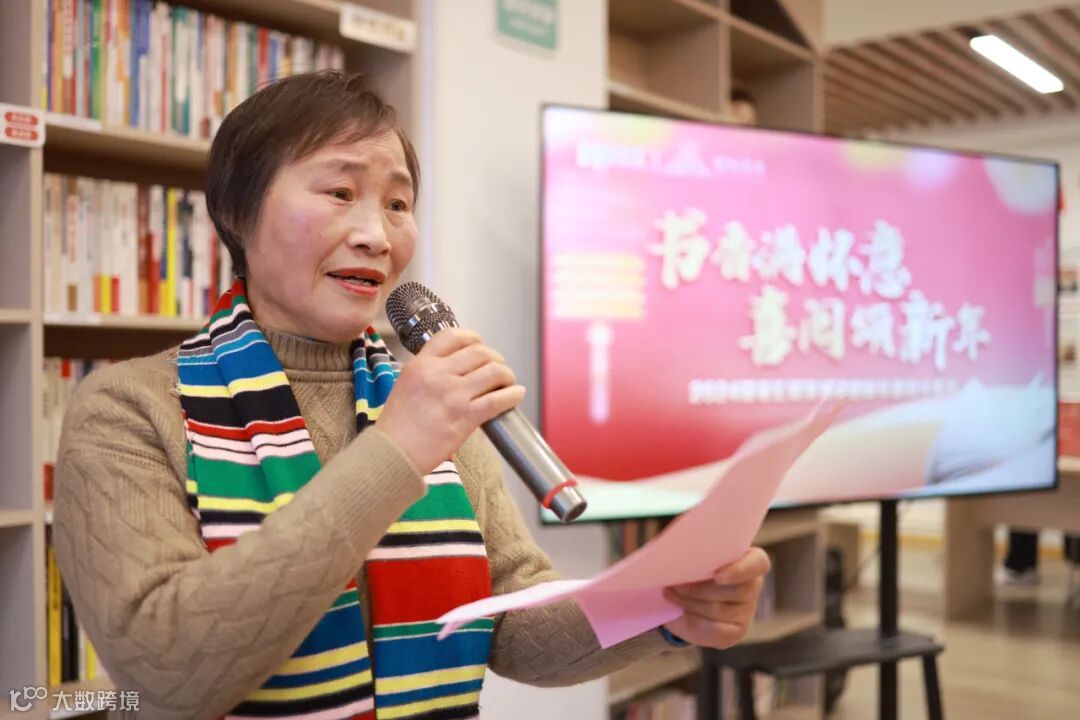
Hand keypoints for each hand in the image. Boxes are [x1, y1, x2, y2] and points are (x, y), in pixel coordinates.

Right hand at [377, 328, 525, 474]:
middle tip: (498, 367)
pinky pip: (497, 400)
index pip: (452, 335)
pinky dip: (512, 395)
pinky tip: (516, 394)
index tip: (480, 345)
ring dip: (506, 375)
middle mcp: (437, 374)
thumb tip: (456, 368)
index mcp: (421, 364)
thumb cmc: (397, 426)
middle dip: (495, 358)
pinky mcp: (465, 417)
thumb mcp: (405, 384)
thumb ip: (429, 372)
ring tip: (508, 382)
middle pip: (479, 352)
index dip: (472, 337)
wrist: (392, 454)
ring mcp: (452, 395)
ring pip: (493, 371)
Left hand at [661, 547, 771, 648]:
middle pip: (737, 591)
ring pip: (720, 610)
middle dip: (700, 589)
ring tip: (671, 594)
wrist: (684, 595)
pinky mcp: (735, 632)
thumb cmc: (694, 566)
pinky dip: (692, 621)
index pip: (759, 564)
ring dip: (690, 603)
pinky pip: (715, 630)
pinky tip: (680, 612)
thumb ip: (697, 552)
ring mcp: (746, 611)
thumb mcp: (696, 555)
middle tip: (675, 585)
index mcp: (749, 560)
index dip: (740, 570)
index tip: (717, 576)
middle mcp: (752, 586)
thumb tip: (678, 554)